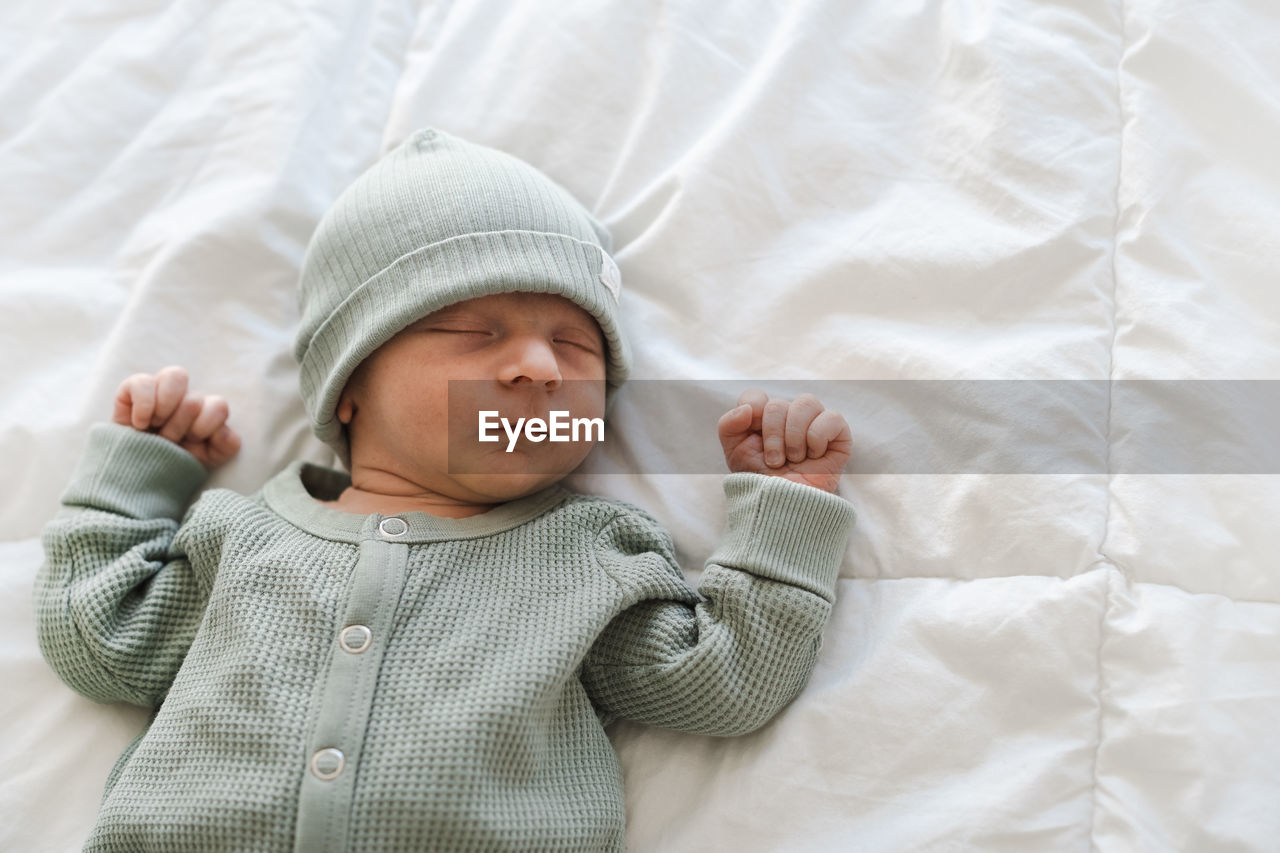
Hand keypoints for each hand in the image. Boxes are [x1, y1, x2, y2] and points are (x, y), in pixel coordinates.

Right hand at [112, 366, 241, 468]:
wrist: (139, 471)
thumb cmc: (176, 461)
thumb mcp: (207, 458)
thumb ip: (226, 445)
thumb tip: (222, 431)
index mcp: (206, 409)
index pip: (219, 406)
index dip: (205, 427)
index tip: (191, 442)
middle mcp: (184, 395)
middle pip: (194, 398)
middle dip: (180, 427)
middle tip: (168, 440)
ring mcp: (160, 389)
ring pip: (176, 375)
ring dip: (166, 408)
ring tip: (155, 425)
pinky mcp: (131, 389)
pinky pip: (142, 382)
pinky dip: (143, 405)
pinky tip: (139, 424)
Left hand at [717, 389, 851, 492]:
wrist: (782, 507)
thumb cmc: (760, 481)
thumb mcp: (734, 452)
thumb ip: (729, 424)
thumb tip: (749, 407)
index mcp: (764, 418)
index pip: (756, 396)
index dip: (753, 413)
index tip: (754, 439)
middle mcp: (789, 417)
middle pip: (778, 404)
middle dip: (772, 436)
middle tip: (775, 460)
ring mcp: (814, 424)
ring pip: (806, 403)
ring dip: (794, 435)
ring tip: (794, 459)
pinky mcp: (839, 436)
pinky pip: (832, 417)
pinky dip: (818, 436)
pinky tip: (814, 455)